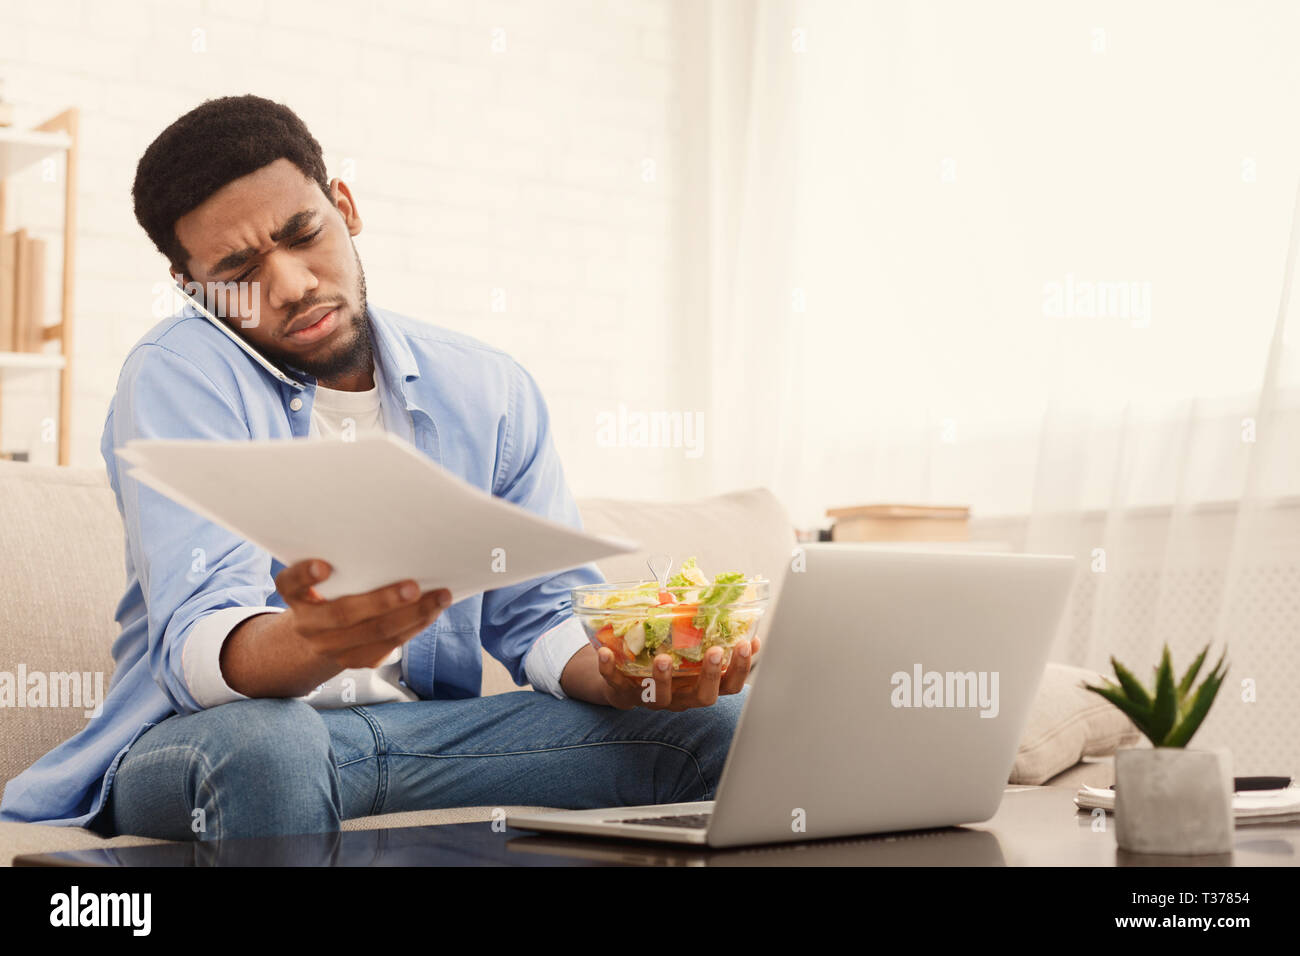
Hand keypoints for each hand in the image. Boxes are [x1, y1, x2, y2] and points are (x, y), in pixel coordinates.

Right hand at [275, 559, 450, 669]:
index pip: (290, 583)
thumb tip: (396, 537)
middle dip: (383, 600)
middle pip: (344, 614)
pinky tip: (433, 611)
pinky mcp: (353, 660)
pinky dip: (415, 627)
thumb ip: (344, 560)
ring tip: (440, 597)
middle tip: (414, 586)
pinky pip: (388, 647)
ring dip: (413, 615)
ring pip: (375, 634)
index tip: (323, 566)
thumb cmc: (332, 587)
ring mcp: (330, 647)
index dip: (304, 575)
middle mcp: (307, 624)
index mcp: (295, 595)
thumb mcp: (326, 574)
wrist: (318, 633)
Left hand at [596, 637, 759, 711]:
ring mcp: (652, 699)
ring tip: (663, 658)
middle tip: (714, 653)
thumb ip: (709, 634)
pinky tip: (604, 653)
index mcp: (700, 685)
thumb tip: (735, 614)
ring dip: (663, 678)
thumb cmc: (666, 659)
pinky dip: (609, 669)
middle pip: (703, 697)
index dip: (741, 668)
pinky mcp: (623, 695)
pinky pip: (616, 684)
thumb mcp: (689, 649)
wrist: (624, 679)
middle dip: (710, 675)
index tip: (746, 644)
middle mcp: (681, 697)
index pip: (730, 685)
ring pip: (660, 697)